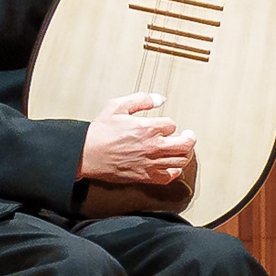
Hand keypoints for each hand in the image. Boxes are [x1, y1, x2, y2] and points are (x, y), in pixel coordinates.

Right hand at [80, 92, 198, 190]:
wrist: (86, 154)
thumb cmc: (100, 132)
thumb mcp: (117, 106)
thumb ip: (141, 100)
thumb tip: (160, 99)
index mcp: (148, 128)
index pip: (172, 125)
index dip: (169, 124)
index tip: (164, 125)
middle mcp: (153, 146)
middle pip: (185, 145)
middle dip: (190, 139)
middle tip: (189, 136)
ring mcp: (150, 163)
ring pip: (181, 160)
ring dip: (185, 154)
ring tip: (183, 149)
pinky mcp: (145, 176)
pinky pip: (169, 176)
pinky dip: (175, 171)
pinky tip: (172, 166)